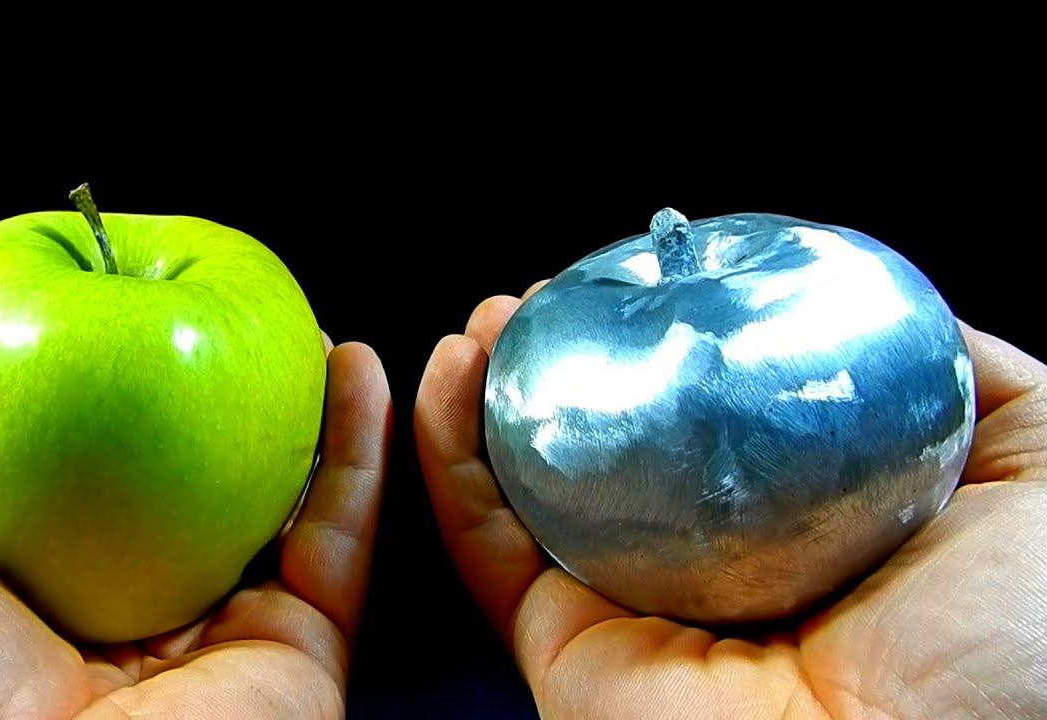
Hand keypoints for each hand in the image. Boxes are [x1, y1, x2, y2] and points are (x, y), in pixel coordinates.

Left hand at [0, 338, 390, 718]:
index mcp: (24, 599)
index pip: (81, 471)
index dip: (107, 383)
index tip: (122, 308)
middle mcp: (125, 619)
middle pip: (188, 479)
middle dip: (216, 389)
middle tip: (227, 312)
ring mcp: (218, 640)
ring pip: (280, 503)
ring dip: (302, 406)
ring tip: (300, 326)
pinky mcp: (299, 656)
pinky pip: (341, 538)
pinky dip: (360, 448)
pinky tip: (355, 367)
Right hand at [416, 281, 1045, 718]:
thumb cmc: (1018, 649)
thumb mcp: (1038, 471)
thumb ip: (977, 384)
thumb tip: (909, 317)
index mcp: (806, 522)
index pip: (708, 413)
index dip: (661, 337)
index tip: (637, 276)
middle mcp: (711, 564)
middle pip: (609, 443)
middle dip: (562, 357)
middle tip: (546, 295)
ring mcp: (631, 607)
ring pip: (530, 486)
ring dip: (490, 391)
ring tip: (489, 318)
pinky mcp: (564, 649)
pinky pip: (486, 545)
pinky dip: (448, 457)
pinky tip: (450, 374)